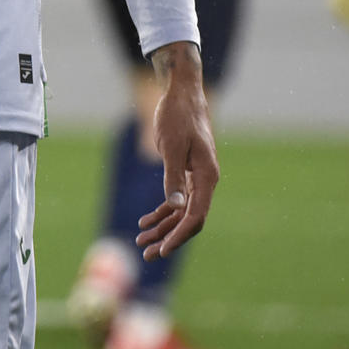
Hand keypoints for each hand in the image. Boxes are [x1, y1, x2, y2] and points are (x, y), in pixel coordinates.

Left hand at [137, 43, 219, 261]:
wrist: (182, 93)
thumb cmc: (177, 116)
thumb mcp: (171, 146)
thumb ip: (173, 176)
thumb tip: (175, 206)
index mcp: (207, 176)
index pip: (196, 215)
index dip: (179, 235)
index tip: (162, 249)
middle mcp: (205, 181)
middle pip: (189, 219)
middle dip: (168, 238)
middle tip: (147, 255)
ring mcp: (196, 178)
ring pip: (181, 212)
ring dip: (162, 228)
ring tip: (141, 242)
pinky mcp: (186, 173)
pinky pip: (176, 200)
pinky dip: (162, 212)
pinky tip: (145, 222)